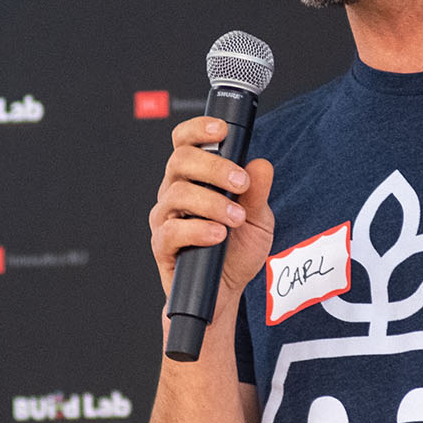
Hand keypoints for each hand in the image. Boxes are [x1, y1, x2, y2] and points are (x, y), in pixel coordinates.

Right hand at [148, 116, 275, 304]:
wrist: (226, 292)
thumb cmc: (236, 252)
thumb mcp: (258, 220)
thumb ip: (258, 193)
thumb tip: (261, 165)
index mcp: (195, 179)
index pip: (186, 142)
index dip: (198, 129)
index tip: (221, 130)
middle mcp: (175, 193)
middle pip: (180, 161)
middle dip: (214, 167)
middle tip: (241, 184)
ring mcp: (166, 218)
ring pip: (177, 193)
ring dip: (212, 202)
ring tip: (236, 219)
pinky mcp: (162, 246)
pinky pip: (171, 231)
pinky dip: (197, 230)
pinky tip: (217, 235)